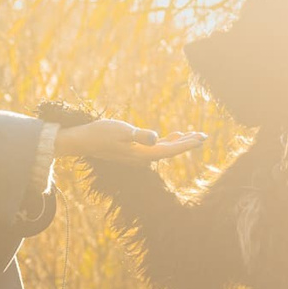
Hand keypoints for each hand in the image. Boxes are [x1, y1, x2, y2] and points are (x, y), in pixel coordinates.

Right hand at [58, 119, 208, 164]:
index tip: (201, 138)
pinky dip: (167, 141)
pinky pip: (156, 147)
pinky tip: (173, 135)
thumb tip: (156, 138)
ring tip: (194, 135)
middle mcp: (142, 157)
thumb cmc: (100, 133)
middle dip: (187, 143)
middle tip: (204, 136)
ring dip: (179, 142)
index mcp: (142, 154)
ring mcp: (138, 155)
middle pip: (170, 151)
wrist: (83, 141)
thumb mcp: (121, 131)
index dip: (186, 145)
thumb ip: (139, 135)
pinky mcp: (134, 150)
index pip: (169, 150)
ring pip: (164, 149)